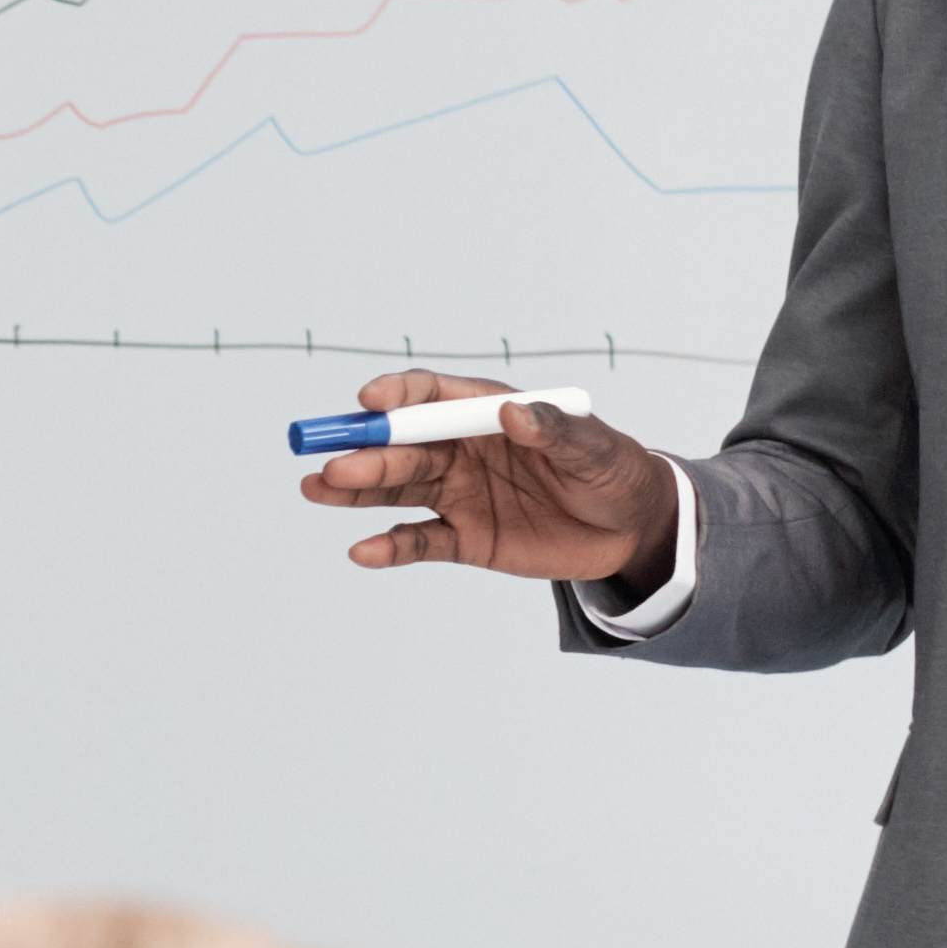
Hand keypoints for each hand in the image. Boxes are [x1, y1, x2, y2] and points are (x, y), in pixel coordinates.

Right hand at [298, 371, 676, 584]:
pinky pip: (419, 540)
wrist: (630, 529)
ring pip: (398, 489)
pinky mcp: (465, 538)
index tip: (369, 402)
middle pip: (403, 446)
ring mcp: (459, 494)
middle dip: (367, 453)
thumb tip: (515, 414)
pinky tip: (362, 551)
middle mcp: (462, 448)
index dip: (398, 396)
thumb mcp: (593, 447)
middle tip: (334, 465)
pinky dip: (390, 546)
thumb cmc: (611, 470)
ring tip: (316, 489)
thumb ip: (554, 430)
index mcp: (486, 412)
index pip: (432, 396)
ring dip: (357, 491)